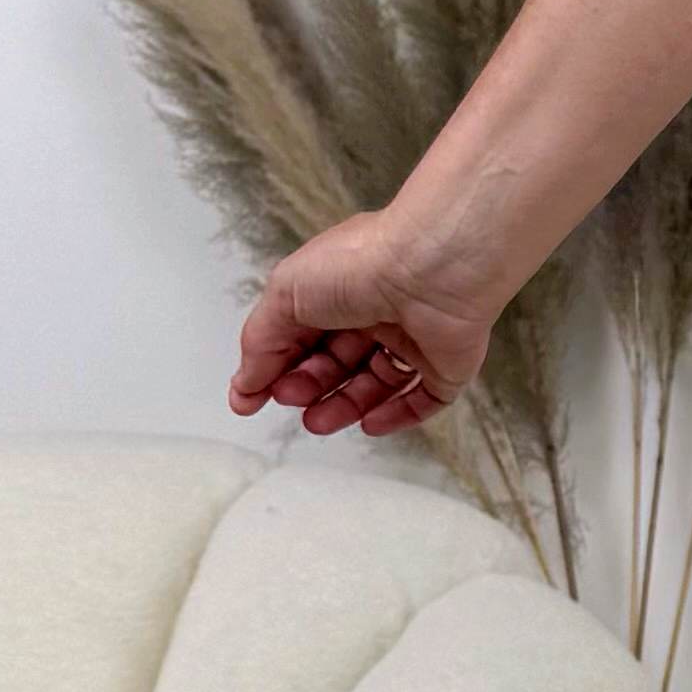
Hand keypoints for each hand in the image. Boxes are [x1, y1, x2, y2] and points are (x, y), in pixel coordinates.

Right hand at [227, 219, 497, 437]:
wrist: (431, 267)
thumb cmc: (357, 267)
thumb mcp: (286, 295)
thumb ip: (261, 341)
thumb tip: (244, 384)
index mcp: (339, 287)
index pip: (302, 334)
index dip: (275, 366)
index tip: (250, 398)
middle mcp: (377, 310)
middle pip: (337, 362)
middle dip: (309, 386)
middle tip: (291, 399)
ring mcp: (415, 338)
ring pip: (377, 382)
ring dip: (345, 406)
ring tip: (318, 421)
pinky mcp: (447, 363)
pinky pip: (424, 397)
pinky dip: (397, 415)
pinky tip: (369, 425)